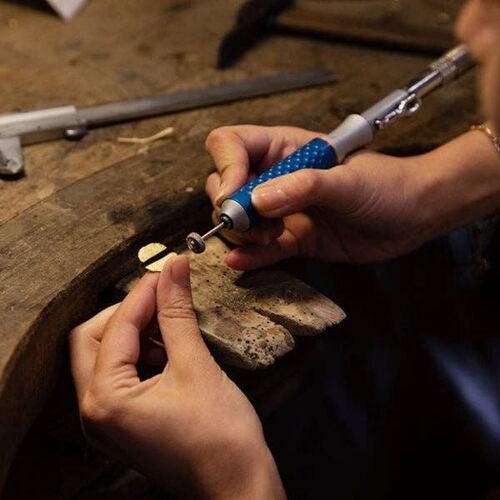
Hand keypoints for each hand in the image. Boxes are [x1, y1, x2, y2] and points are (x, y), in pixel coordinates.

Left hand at [69, 256, 284, 498]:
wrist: (238, 485)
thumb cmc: (220, 437)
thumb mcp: (196, 365)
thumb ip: (178, 313)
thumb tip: (174, 269)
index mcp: (106, 399)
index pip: (116, 326)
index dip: (144, 293)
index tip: (168, 270)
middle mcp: (95, 412)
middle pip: (94, 338)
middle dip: (130, 311)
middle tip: (165, 294)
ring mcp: (107, 419)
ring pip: (107, 354)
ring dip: (137, 330)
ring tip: (172, 318)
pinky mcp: (124, 420)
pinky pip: (121, 373)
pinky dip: (142, 351)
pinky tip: (170, 343)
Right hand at [205, 125, 499, 269]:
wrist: (414, 216)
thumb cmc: (388, 185)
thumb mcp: (348, 181)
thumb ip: (304, 186)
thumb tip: (258, 199)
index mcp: (286, 149)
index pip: (233, 145)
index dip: (224, 166)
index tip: (231, 194)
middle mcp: (277, 178)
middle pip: (227, 186)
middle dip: (231, 207)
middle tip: (251, 224)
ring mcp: (284, 211)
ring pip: (240, 221)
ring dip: (242, 234)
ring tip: (270, 238)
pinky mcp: (294, 239)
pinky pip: (263, 249)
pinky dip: (250, 257)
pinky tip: (239, 262)